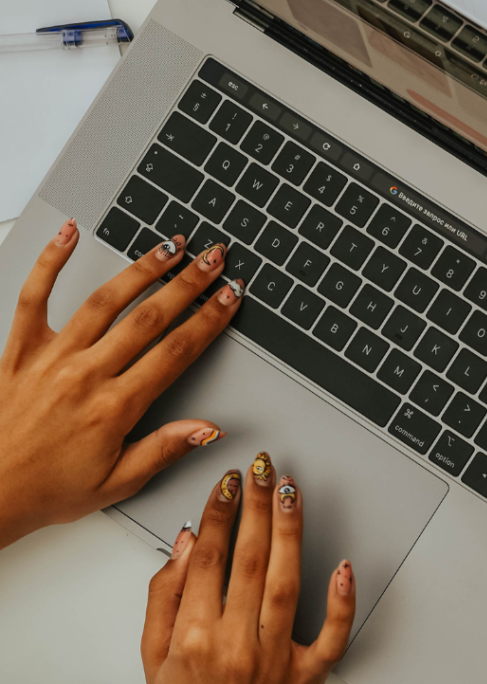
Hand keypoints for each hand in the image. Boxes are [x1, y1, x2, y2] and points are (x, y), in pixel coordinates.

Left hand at [0, 218, 243, 549]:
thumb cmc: (46, 490)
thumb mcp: (116, 483)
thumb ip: (165, 449)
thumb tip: (209, 428)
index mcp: (114, 407)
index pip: (176, 351)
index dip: (210, 319)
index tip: (230, 296)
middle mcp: (85, 375)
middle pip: (150, 317)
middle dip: (189, 283)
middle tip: (215, 259)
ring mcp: (51, 357)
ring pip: (105, 300)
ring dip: (143, 268)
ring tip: (171, 246)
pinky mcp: (19, 349)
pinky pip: (34, 296)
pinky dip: (50, 261)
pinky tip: (69, 232)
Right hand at [143, 458, 354, 683]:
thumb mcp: (152, 660)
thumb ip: (162, 598)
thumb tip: (186, 544)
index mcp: (193, 641)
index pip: (209, 559)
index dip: (219, 512)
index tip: (227, 483)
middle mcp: (235, 648)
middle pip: (249, 560)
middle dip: (255, 506)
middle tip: (261, 468)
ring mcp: (275, 661)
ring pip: (287, 582)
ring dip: (289, 531)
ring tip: (290, 491)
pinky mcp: (306, 677)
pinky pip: (332, 638)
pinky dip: (341, 603)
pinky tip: (344, 566)